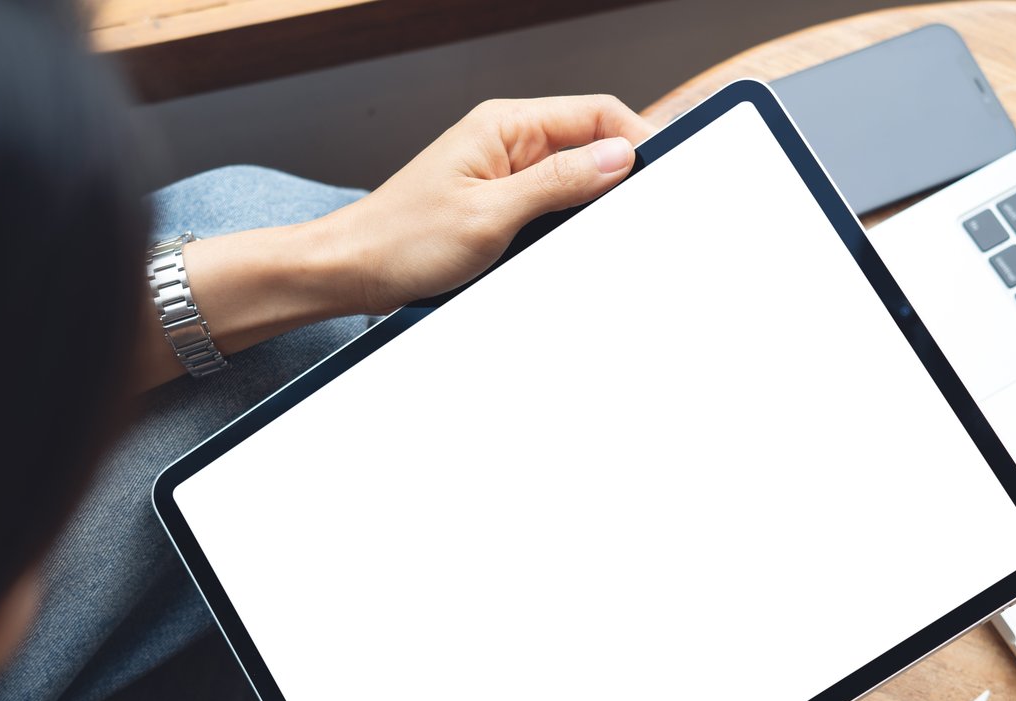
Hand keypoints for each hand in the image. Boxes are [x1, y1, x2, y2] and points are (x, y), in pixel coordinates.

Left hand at [322, 94, 655, 313]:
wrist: (352, 272)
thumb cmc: (401, 240)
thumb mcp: (491, 214)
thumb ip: (559, 182)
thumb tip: (619, 157)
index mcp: (505, 125)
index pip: (596, 112)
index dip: (637, 139)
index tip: (663, 176)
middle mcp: (506, 141)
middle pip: (590, 145)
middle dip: (619, 177)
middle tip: (639, 215)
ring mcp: (503, 174)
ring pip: (573, 180)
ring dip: (591, 205)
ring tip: (602, 235)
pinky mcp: (498, 205)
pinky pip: (549, 206)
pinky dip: (566, 224)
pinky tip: (566, 246)